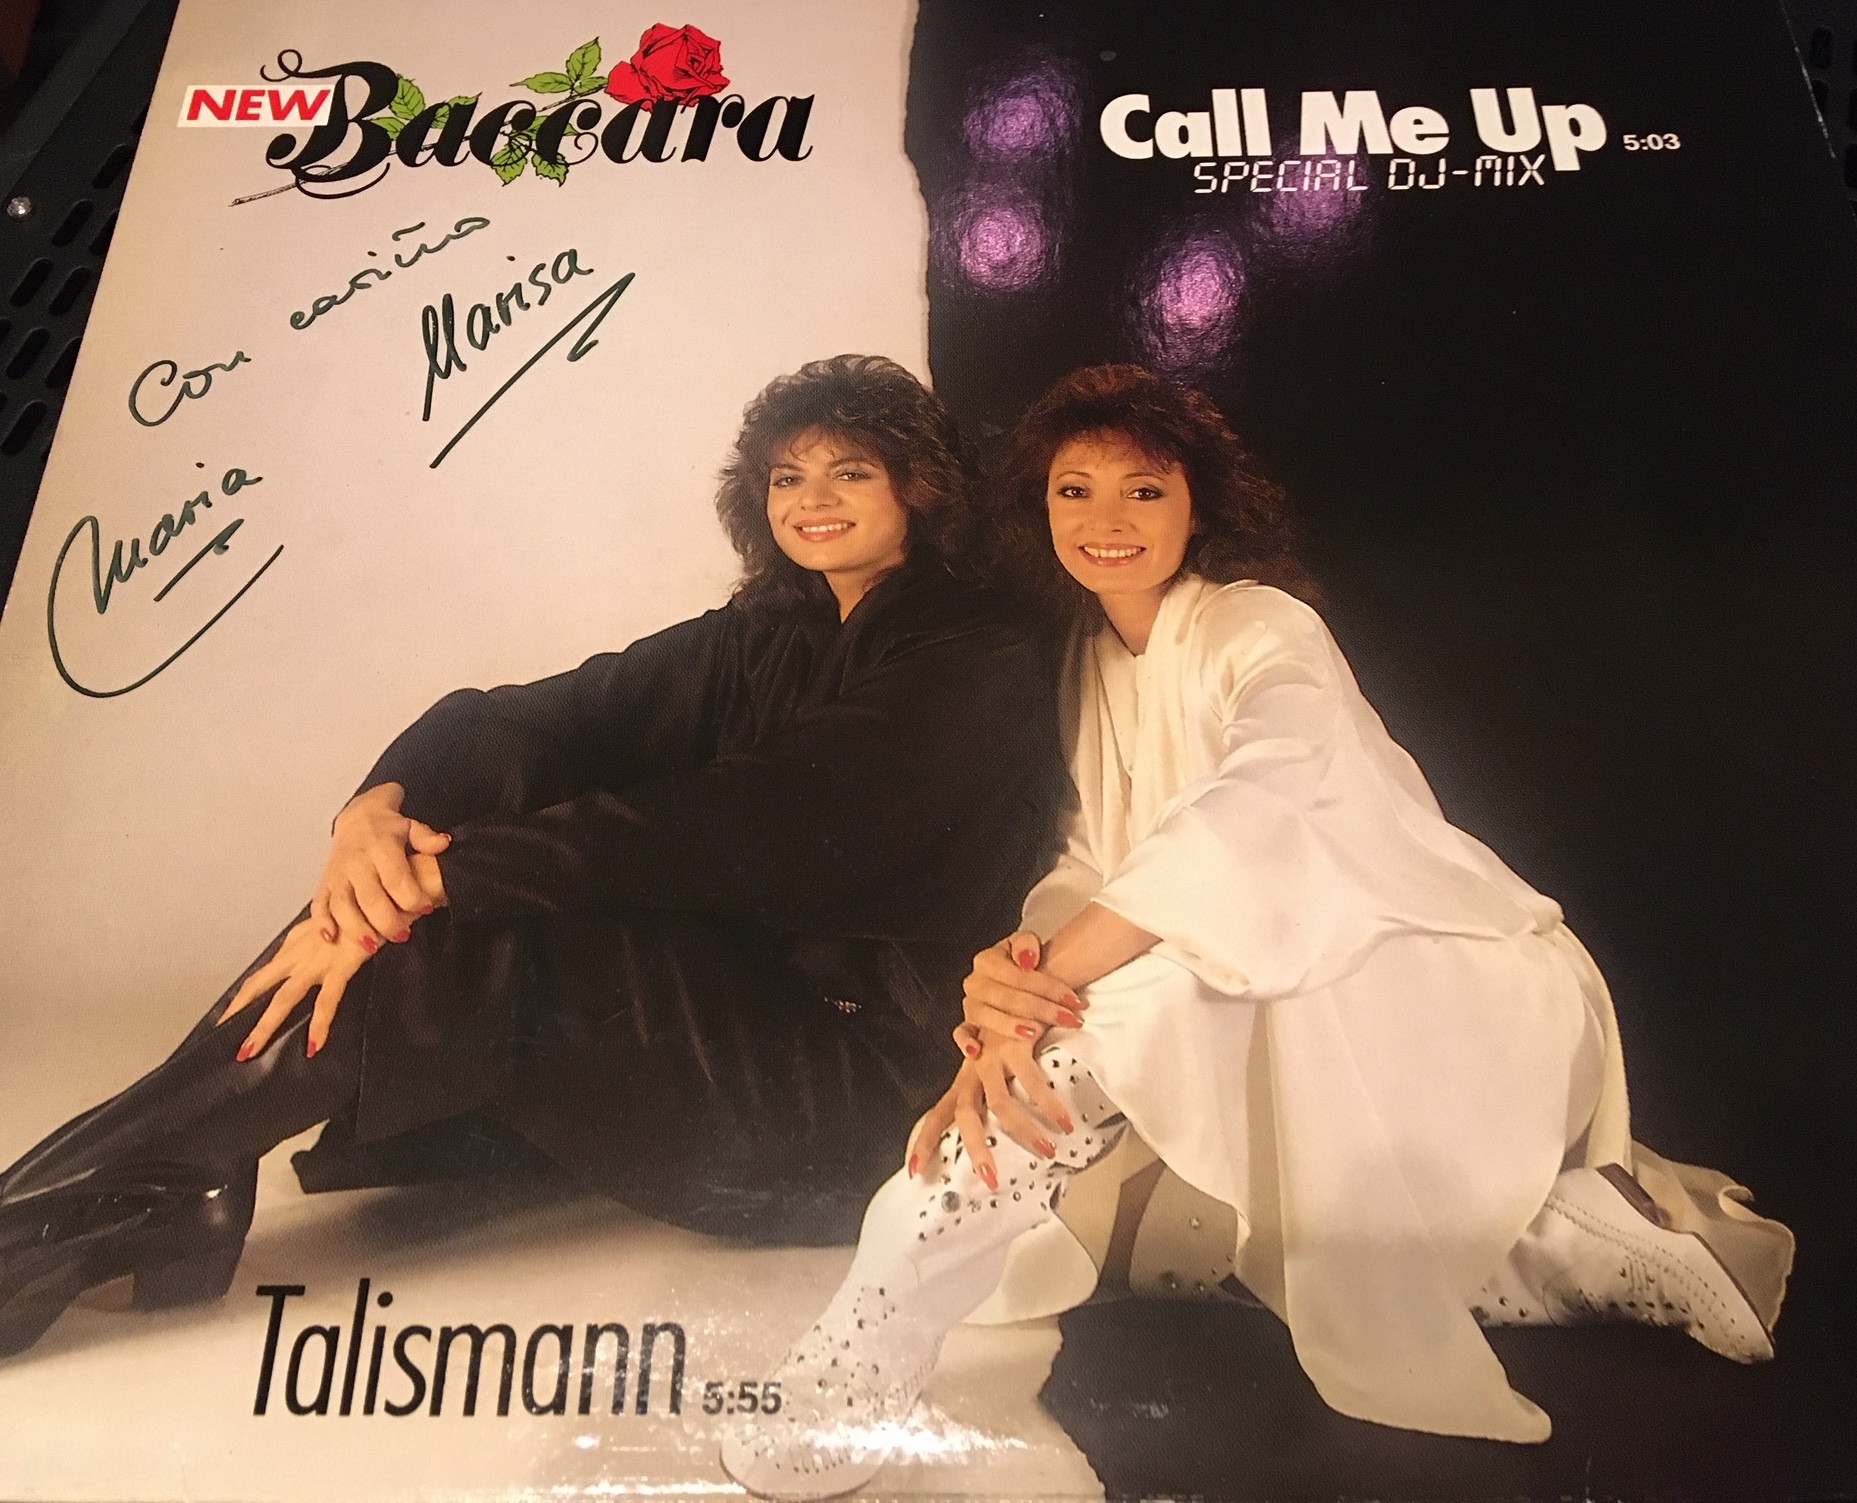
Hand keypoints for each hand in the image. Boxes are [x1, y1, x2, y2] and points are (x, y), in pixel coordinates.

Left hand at [216, 918, 370, 1059]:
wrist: (379, 891)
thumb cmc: (362, 909)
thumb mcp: (335, 925)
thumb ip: (320, 942)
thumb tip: (318, 957)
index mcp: (296, 944)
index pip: (263, 975)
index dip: (243, 997)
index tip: (229, 1018)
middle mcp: (300, 952)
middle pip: (259, 986)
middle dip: (238, 1011)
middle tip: (222, 1038)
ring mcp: (318, 960)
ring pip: (284, 997)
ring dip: (264, 1025)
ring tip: (249, 1050)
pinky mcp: (341, 966)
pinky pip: (327, 1000)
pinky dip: (320, 1024)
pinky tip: (313, 1045)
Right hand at [312, 783, 450, 949]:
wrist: (356, 819)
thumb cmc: (387, 830)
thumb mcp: (411, 828)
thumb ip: (426, 838)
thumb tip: (443, 843)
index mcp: (381, 849)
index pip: (396, 878)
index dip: (412, 897)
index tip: (426, 908)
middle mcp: (357, 863)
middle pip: (369, 898)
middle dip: (386, 921)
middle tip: (402, 935)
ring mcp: (338, 875)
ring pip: (342, 905)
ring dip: (355, 928)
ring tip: (372, 946)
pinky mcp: (324, 883)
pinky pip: (319, 905)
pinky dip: (322, 922)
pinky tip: (330, 937)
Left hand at [905, 1028, 1071, 1191]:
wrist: (1027, 979)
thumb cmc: (1015, 1023)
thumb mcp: (998, 1059)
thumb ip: (997, 1089)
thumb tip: (1004, 1129)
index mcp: (967, 1076)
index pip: (940, 1112)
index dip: (925, 1140)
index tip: (913, 1170)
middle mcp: (974, 1067)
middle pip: (964, 1114)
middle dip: (975, 1148)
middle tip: (990, 1178)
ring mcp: (993, 1055)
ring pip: (999, 1104)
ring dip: (1024, 1130)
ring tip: (1047, 1148)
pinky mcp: (1016, 1044)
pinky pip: (1033, 1083)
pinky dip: (1049, 1104)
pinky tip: (1063, 1119)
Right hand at [960, 931, 1085, 1041]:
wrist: (1013, 978)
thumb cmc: (1022, 963)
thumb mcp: (1026, 943)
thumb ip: (1026, 944)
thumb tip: (1027, 960)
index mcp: (987, 960)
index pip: (1017, 975)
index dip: (1048, 987)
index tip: (1072, 999)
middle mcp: (975, 983)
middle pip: (1006, 997)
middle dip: (1041, 1009)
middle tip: (1067, 1018)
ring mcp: (970, 1006)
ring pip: (986, 1016)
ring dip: (1011, 1026)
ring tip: (1036, 1033)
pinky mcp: (968, 1025)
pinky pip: (961, 1034)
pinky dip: (966, 1042)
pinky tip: (977, 1051)